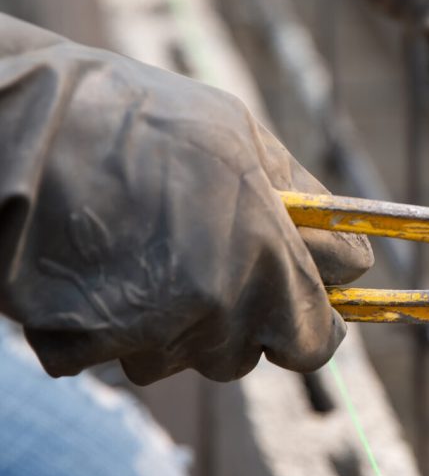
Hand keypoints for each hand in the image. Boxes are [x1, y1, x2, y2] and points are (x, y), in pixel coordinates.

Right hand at [0, 16, 370, 383]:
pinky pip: (123, 353)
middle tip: (223, 263)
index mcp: (268, 262)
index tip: (313, 294)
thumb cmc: (140, 118)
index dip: (322, 311)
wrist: (21, 126)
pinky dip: (117, 321)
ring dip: (182, 321)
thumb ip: (302, 202)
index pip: (322, 335)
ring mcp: (149, 336)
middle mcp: (217, 311)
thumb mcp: (243, 136)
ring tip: (149, 249)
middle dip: (251, 316)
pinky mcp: (87, 350)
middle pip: (258, 352)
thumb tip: (348, 253)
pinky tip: (102, 264)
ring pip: (190, 357)